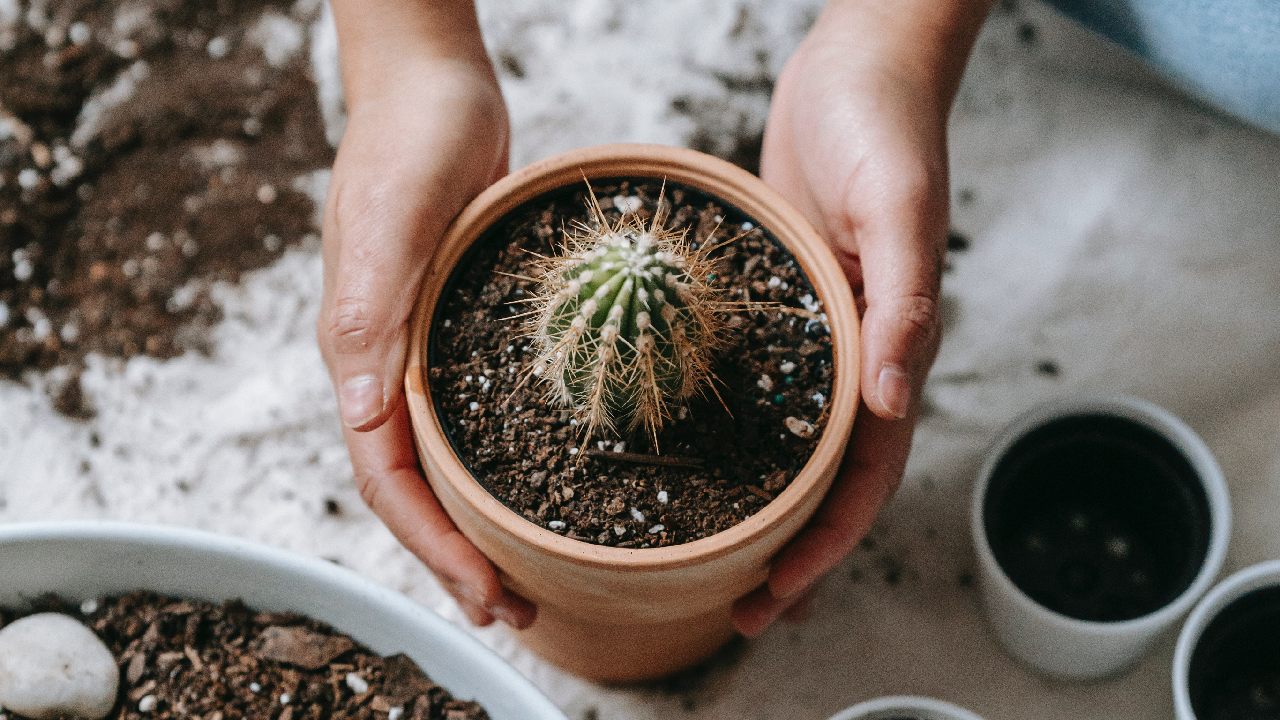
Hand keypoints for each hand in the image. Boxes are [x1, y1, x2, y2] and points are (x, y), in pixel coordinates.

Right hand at [317, 50, 534, 628]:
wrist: (436, 89)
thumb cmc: (407, 144)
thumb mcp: (387, 222)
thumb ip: (367, 313)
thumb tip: (364, 413)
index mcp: (360, 356)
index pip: (387, 479)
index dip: (432, 545)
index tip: (485, 591)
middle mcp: (387, 366)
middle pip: (416, 487)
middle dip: (457, 556)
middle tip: (516, 608)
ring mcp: (423, 349)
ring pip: (445, 459)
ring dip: (480, 521)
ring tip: (527, 570)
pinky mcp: (460, 329)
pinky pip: (473, 414)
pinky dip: (501, 461)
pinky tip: (539, 480)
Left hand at [732, 0, 989, 634]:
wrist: (860, 65)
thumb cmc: (885, 124)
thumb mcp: (896, 205)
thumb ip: (903, 300)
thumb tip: (893, 397)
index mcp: (891, 344)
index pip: (865, 472)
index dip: (825, 542)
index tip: (777, 595)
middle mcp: (855, 351)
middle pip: (826, 476)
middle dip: (790, 549)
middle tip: (737, 609)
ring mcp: (816, 330)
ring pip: (792, 442)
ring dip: (761, 505)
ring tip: (713, 557)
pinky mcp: (781, 300)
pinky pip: (758, 383)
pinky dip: (734, 432)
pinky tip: (689, 453)